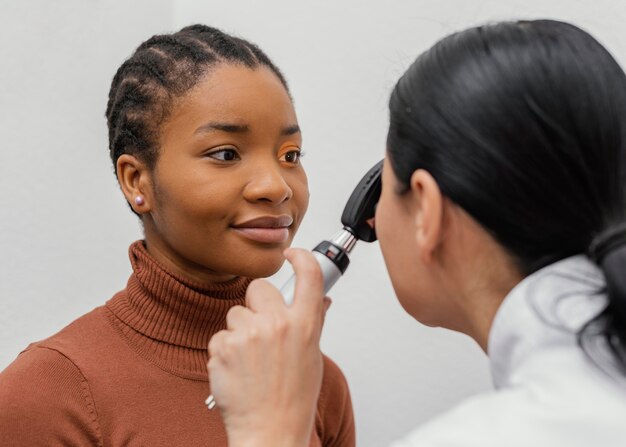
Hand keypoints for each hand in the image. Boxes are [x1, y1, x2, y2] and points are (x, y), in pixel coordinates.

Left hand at [208, 248, 330, 446]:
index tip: (291, 253)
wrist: (269, 431)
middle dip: (256, 303)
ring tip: (250, 359)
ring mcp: (248, 334)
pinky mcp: (223, 347)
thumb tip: (318, 300)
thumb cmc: (293, 399)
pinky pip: (219, 336)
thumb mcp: (311, 357)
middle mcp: (277, 324)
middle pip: (258, 287)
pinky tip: (237, 370)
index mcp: (305, 325)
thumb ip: (311, 323)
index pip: (309, 274)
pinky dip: (225, 350)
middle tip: (260, 328)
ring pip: (234, 313)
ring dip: (238, 330)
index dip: (300, 256)